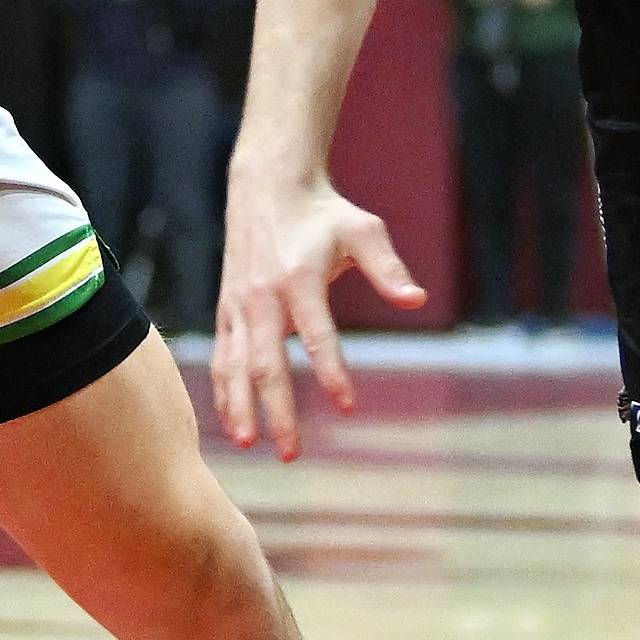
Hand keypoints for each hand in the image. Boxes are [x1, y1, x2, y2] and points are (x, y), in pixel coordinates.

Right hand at [213, 168, 422, 458]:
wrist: (267, 187)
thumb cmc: (323, 213)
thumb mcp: (363, 231)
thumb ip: (388, 268)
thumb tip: (418, 301)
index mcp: (298, 277)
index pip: (317, 334)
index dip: (333, 371)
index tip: (348, 407)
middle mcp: (262, 295)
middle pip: (267, 363)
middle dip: (277, 410)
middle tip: (292, 453)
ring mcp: (238, 304)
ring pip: (234, 365)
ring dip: (239, 407)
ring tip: (247, 445)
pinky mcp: (226, 309)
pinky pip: (221, 356)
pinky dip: (223, 390)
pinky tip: (231, 422)